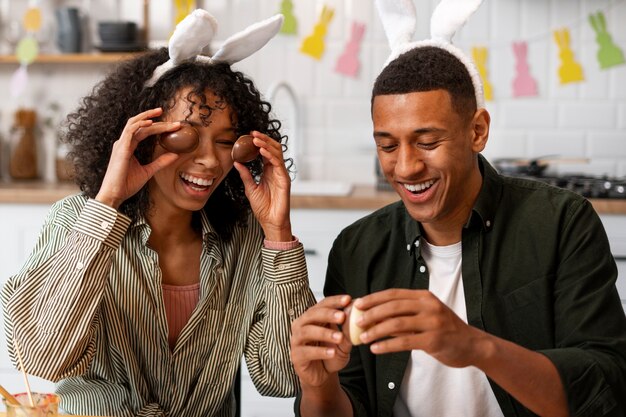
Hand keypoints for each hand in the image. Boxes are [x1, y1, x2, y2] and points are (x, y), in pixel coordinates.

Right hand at [96, 108, 180, 208]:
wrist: (115, 194)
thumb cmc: (127, 184)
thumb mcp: (148, 171)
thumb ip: (160, 162)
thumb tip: (175, 155)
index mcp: (129, 146)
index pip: (144, 131)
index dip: (158, 127)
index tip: (173, 126)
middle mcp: (124, 142)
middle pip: (141, 125)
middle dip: (157, 120)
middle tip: (174, 121)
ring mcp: (121, 144)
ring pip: (135, 124)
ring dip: (149, 117)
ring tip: (161, 113)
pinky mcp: (121, 149)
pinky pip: (130, 131)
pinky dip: (140, 124)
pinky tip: (151, 122)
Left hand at [233, 131, 291, 240]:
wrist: (270, 221)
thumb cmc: (263, 207)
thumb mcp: (250, 188)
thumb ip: (245, 175)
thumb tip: (237, 162)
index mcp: (268, 171)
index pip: (265, 152)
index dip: (259, 143)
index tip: (249, 135)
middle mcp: (276, 171)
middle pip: (273, 149)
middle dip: (264, 139)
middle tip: (253, 133)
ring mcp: (281, 174)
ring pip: (277, 153)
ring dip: (267, 144)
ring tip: (256, 139)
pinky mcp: (284, 180)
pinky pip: (279, 164)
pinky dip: (271, 156)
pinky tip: (263, 151)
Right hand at [290, 295, 352, 387]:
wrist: (323, 375)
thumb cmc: (331, 353)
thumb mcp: (343, 341)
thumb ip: (347, 328)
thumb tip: (356, 312)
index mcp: (313, 317)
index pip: (322, 304)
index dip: (335, 301)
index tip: (348, 299)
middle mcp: (301, 325)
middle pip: (312, 315)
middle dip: (328, 314)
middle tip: (342, 316)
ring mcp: (296, 340)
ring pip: (307, 331)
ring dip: (325, 333)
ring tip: (340, 337)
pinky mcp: (296, 356)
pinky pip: (307, 351)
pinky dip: (320, 352)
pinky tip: (332, 353)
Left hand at [356, 289, 484, 367]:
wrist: (472, 345)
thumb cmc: (445, 329)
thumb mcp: (427, 314)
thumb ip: (405, 314)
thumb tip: (375, 315)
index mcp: (424, 296)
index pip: (394, 294)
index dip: (374, 298)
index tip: (357, 304)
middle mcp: (429, 306)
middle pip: (393, 307)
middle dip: (371, 314)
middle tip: (356, 322)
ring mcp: (432, 322)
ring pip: (396, 324)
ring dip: (376, 331)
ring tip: (363, 338)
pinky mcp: (433, 340)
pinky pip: (404, 342)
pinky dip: (387, 345)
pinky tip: (376, 349)